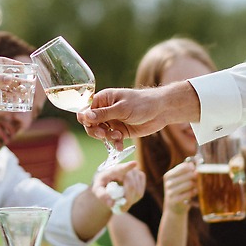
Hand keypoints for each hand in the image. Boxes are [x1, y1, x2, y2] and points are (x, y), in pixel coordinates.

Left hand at [0, 57, 24, 114]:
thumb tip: (11, 79)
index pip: (3, 62)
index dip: (14, 64)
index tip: (24, 67)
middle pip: (6, 76)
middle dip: (16, 79)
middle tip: (28, 83)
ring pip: (4, 88)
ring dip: (13, 90)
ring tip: (24, 93)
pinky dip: (7, 99)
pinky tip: (15, 101)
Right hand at [78, 82, 198, 145]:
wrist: (161, 111)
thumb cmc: (142, 103)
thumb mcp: (121, 109)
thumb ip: (103, 114)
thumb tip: (84, 116)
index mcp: (103, 99)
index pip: (85, 110)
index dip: (85, 119)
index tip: (90, 125)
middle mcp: (106, 110)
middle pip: (90, 124)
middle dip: (96, 131)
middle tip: (103, 134)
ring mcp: (113, 121)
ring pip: (100, 133)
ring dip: (107, 137)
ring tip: (118, 137)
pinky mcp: (121, 131)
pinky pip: (112, 139)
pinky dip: (115, 143)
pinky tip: (120, 146)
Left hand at [92, 161, 144, 211]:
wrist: (109, 179)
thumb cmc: (102, 183)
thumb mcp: (97, 190)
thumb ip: (101, 195)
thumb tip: (111, 204)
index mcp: (114, 169)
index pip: (122, 168)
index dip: (128, 166)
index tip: (134, 163)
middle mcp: (127, 168)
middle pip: (131, 187)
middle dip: (127, 201)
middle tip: (121, 210)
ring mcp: (135, 171)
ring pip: (137, 192)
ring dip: (130, 201)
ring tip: (121, 202)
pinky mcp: (141, 176)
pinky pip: (140, 193)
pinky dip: (134, 199)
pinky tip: (127, 197)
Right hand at [162, 160, 197, 214]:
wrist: (174, 209)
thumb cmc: (180, 192)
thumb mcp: (180, 180)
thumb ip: (186, 171)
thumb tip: (193, 163)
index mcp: (168, 175)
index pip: (184, 167)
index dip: (193, 168)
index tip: (196, 171)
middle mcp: (168, 183)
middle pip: (188, 174)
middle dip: (196, 177)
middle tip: (198, 180)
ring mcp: (170, 192)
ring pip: (190, 183)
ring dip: (196, 185)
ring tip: (196, 187)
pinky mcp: (175, 200)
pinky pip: (189, 193)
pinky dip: (194, 192)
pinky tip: (194, 192)